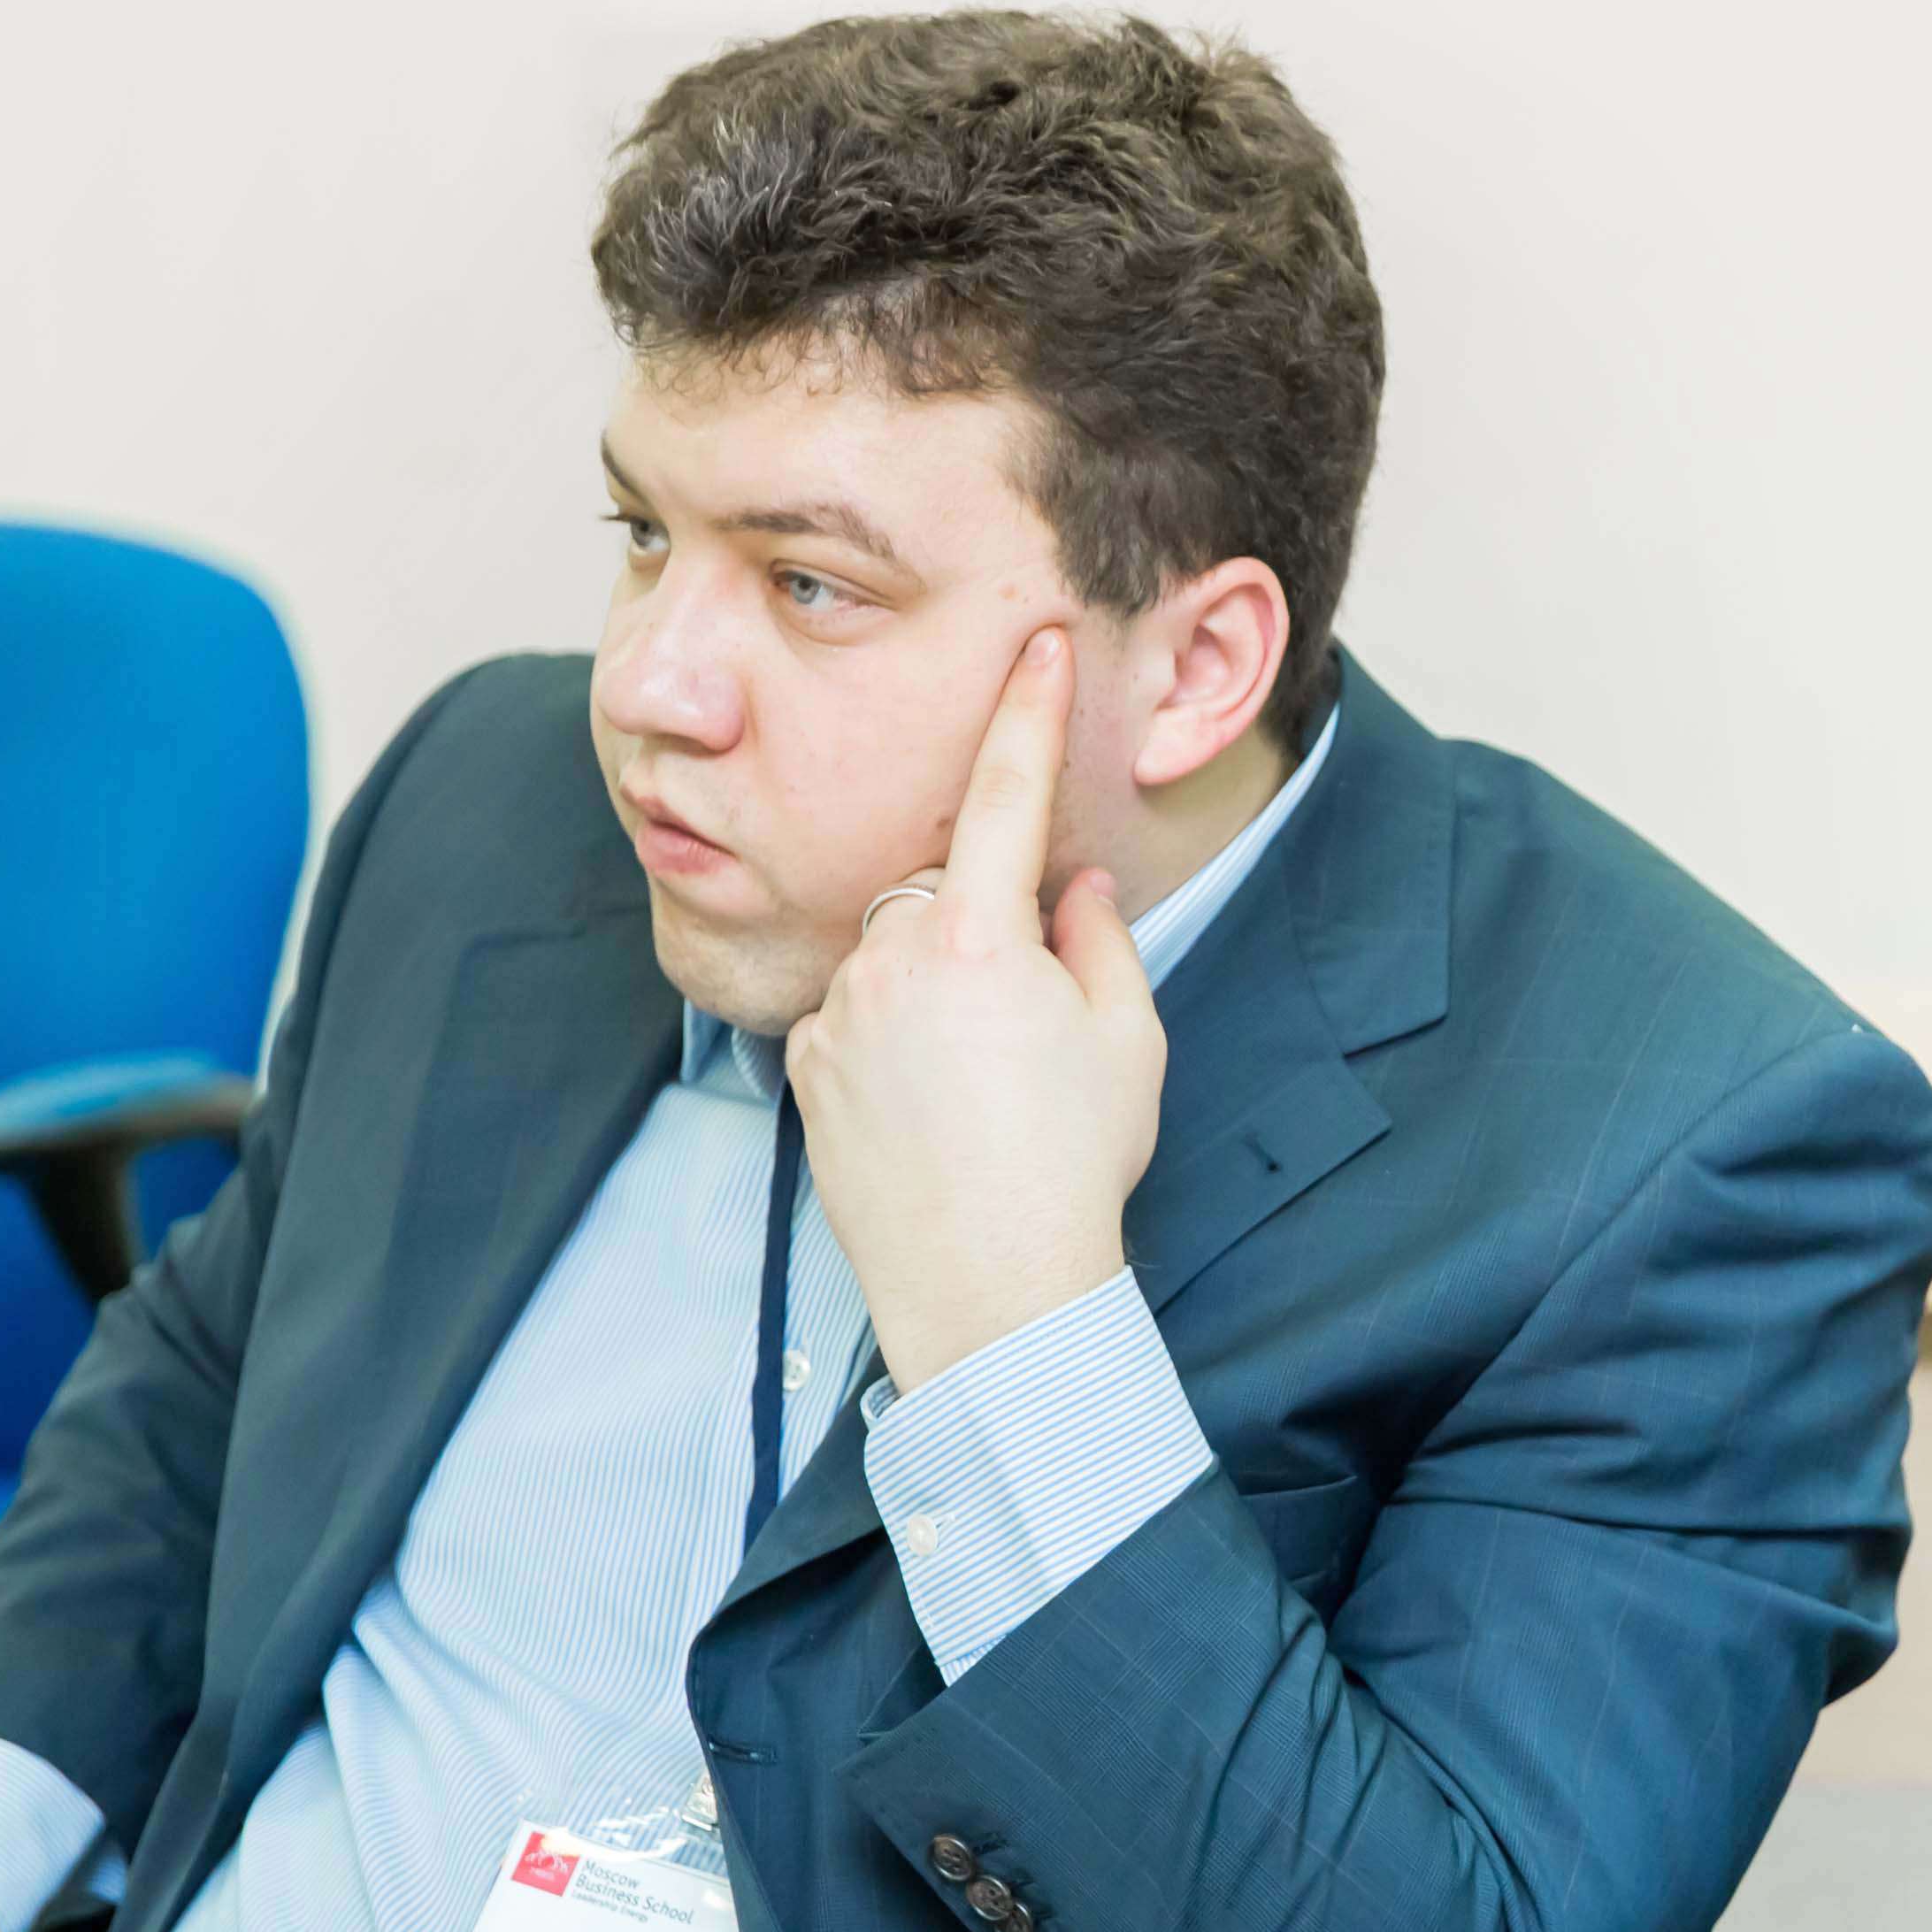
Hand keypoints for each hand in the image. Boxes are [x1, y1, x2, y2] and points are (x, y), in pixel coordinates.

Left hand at [787, 626, 1166, 1391]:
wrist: (990, 1290)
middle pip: (948, 887)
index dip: (1029, 711)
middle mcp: (894, 956)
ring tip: (984, 1085)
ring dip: (938, 983)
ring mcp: (839, 1011)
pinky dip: (891, 1037)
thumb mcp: (1127, 1041)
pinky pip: (853, 1014)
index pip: (1008, 793)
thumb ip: (1098, 938)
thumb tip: (1072, 885)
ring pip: (896, 951)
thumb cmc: (1074, 1165)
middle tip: (1037, 1025)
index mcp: (983, 939)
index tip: (1039, 642)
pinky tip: (934, 1109)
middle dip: (991, 923)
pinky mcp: (804, 1066)